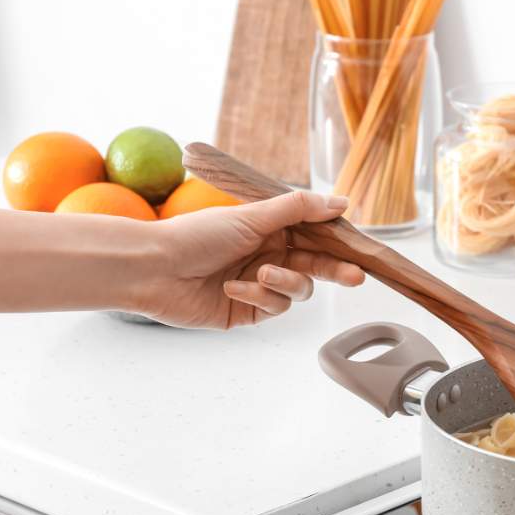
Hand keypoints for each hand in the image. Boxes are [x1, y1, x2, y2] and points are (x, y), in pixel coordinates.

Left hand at [136, 191, 365, 328]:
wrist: (153, 269)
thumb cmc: (196, 235)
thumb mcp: (252, 215)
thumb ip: (299, 209)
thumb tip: (341, 203)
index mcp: (271, 229)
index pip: (317, 236)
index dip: (339, 243)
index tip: (361, 249)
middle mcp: (269, 256)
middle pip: (316, 266)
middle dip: (335, 271)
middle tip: (355, 277)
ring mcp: (259, 285)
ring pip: (298, 290)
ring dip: (284, 283)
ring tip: (261, 276)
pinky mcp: (247, 311)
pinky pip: (273, 308)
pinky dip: (257, 297)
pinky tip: (233, 288)